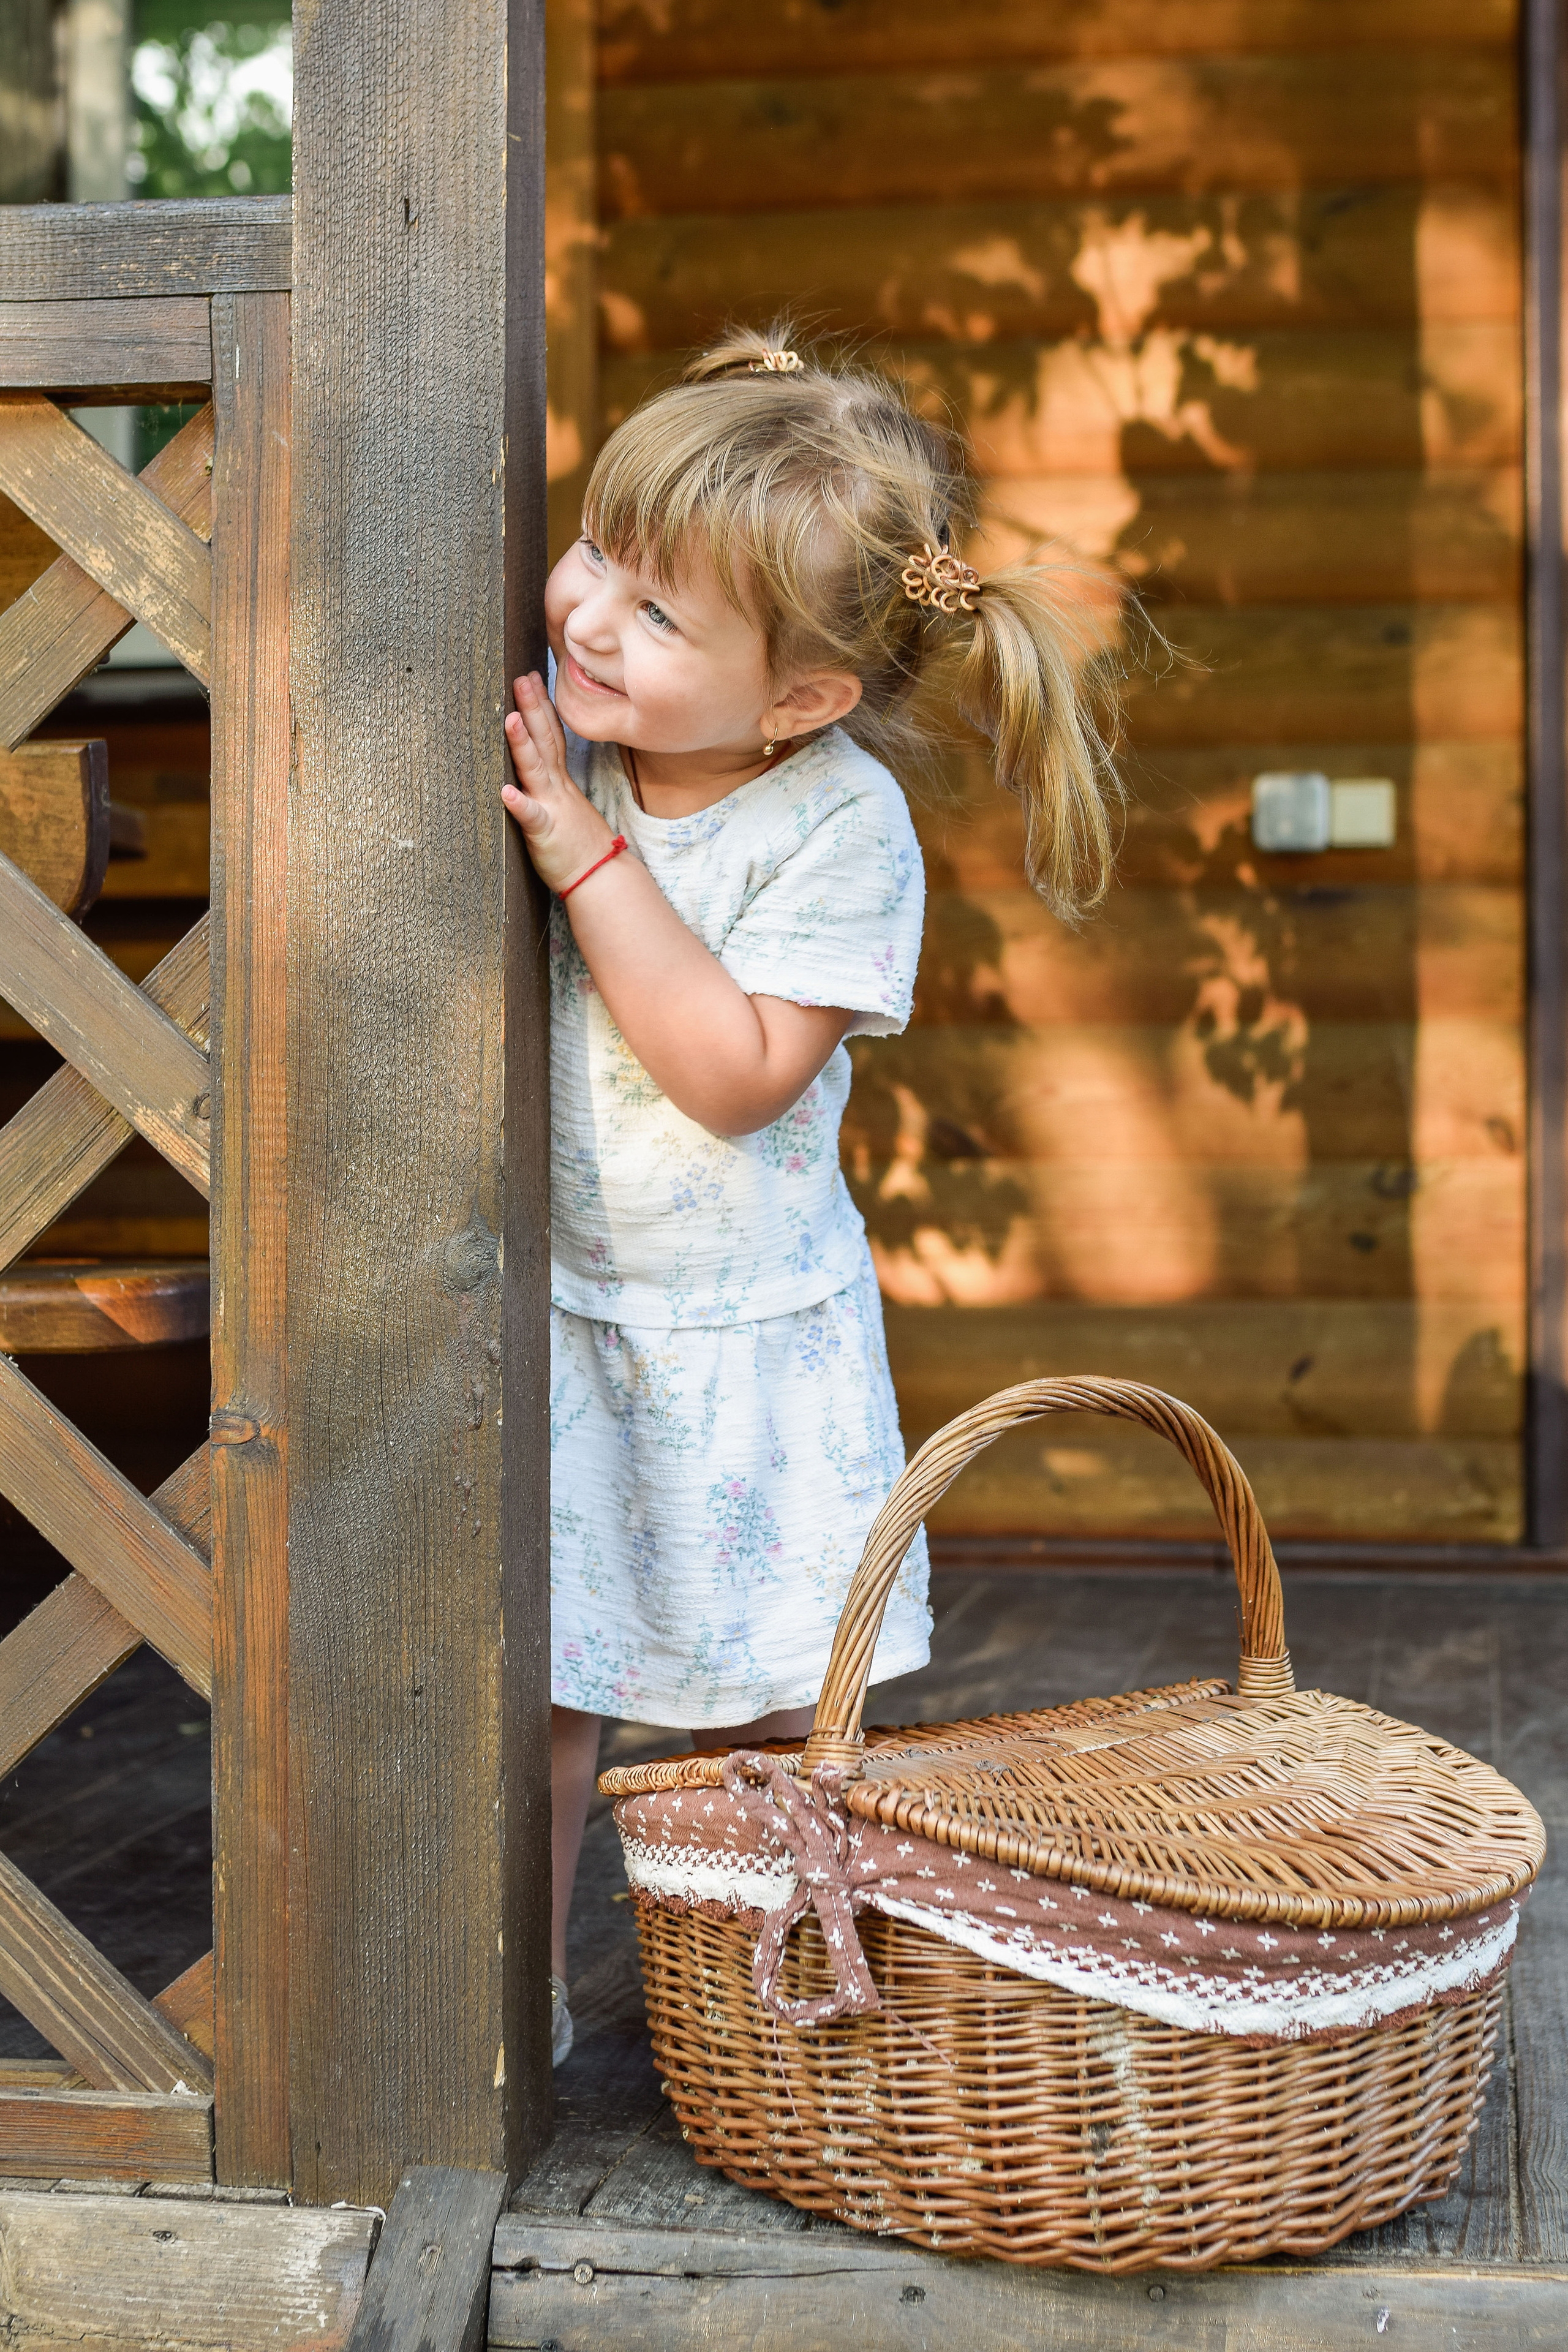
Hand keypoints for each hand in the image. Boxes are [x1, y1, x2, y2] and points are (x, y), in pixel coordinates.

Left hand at [502, 671, 614, 891]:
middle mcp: (556, 788)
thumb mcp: (569, 806)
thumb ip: (555, 783)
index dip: (542, 706)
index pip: (552, 736)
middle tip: (520, 678)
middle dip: (532, 707)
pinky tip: (505, 791)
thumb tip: (545, 765)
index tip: (533, 677)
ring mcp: (552, 807)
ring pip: (536, 769)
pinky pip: (532, 817)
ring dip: (522, 744)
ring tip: (509, 719)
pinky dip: (519, 803)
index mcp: (561, 782)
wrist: (601, 877)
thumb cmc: (582, 845)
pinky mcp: (545, 833)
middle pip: (544, 740)